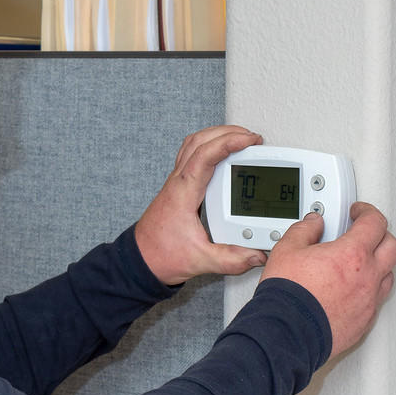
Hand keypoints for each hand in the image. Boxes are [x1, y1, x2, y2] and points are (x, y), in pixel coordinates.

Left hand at [134, 125, 268, 285]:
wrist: (139, 261)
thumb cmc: (160, 256)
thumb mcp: (200, 260)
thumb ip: (231, 259)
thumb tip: (256, 256)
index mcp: (183, 193)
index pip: (205, 155)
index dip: (229, 142)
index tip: (250, 140)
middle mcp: (178, 183)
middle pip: (199, 141)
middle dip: (227, 132)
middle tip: (252, 138)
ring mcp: (176, 183)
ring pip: (193, 145)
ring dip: (216, 136)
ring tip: (240, 140)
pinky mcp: (178, 189)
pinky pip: (192, 157)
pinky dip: (209, 148)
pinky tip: (222, 157)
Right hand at [260, 202, 395, 357]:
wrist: (285, 333)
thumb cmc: (287, 297)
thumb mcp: (286, 250)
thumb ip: (304, 231)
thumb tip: (312, 224)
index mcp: (352, 254)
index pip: (374, 222)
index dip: (366, 212)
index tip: (358, 213)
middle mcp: (367, 277)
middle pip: (392, 247)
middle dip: (380, 236)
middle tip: (364, 235)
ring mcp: (368, 301)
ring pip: (388, 276)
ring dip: (378, 266)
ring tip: (359, 265)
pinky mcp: (363, 322)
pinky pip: (375, 302)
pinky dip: (367, 292)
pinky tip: (352, 291)